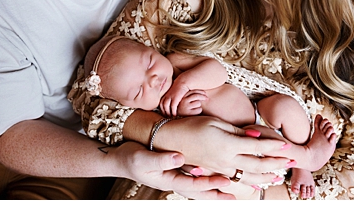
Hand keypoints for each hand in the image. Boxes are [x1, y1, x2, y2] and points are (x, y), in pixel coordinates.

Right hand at [111, 141, 234, 199]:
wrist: (120, 160)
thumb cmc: (130, 159)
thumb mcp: (143, 158)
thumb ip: (160, 159)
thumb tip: (179, 158)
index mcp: (168, 180)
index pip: (193, 185)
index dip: (210, 184)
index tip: (226, 182)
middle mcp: (173, 181)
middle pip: (198, 193)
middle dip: (215, 195)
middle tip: (233, 196)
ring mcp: (172, 178)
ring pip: (196, 188)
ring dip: (211, 191)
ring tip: (227, 191)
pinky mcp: (172, 172)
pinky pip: (191, 181)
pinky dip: (203, 183)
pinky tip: (211, 178)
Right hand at [155, 116, 291, 185]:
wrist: (167, 141)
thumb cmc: (190, 126)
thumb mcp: (214, 122)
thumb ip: (236, 131)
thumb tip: (257, 135)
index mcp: (227, 144)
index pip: (258, 147)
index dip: (274, 147)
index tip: (288, 146)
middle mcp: (226, 159)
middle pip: (257, 164)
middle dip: (276, 164)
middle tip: (292, 163)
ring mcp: (220, 168)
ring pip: (248, 175)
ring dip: (266, 176)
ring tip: (279, 176)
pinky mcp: (214, 172)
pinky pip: (236, 180)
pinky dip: (249, 182)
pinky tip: (257, 184)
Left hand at [160, 84, 189, 116]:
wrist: (183, 82)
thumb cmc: (179, 88)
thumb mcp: (173, 93)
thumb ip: (170, 97)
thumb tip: (170, 103)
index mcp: (165, 95)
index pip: (160, 103)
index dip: (161, 109)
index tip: (164, 114)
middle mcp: (166, 96)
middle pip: (162, 105)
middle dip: (163, 112)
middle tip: (166, 117)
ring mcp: (170, 97)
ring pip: (166, 106)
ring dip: (168, 113)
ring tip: (170, 117)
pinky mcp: (176, 98)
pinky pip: (173, 106)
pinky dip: (173, 111)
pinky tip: (175, 115)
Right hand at [175, 90, 207, 116]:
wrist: (176, 117)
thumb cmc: (183, 108)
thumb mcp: (184, 101)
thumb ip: (190, 96)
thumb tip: (203, 93)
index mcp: (182, 97)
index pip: (192, 91)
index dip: (200, 91)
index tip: (205, 93)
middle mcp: (183, 101)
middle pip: (196, 96)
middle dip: (203, 97)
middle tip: (207, 99)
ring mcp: (186, 107)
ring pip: (198, 103)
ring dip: (199, 105)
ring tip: (195, 108)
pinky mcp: (188, 113)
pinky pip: (199, 109)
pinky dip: (199, 110)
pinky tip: (195, 112)